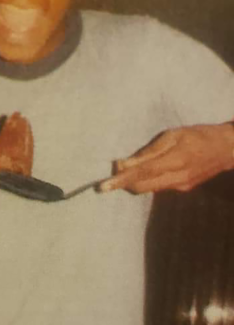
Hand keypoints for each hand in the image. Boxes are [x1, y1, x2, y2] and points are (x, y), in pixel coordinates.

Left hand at [99, 123, 233, 193]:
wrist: (227, 149)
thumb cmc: (198, 135)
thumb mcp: (173, 135)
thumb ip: (149, 151)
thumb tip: (124, 164)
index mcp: (175, 161)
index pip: (141, 174)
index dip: (121, 180)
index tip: (103, 186)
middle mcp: (177, 178)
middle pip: (141, 187)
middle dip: (123, 183)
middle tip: (113, 172)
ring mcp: (181, 186)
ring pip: (149, 189)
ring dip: (134, 182)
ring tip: (127, 169)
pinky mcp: (183, 189)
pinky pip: (158, 187)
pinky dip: (147, 180)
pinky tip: (146, 170)